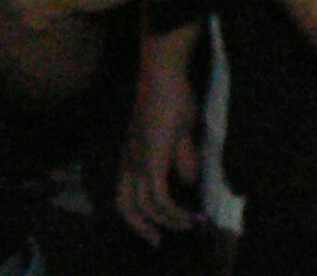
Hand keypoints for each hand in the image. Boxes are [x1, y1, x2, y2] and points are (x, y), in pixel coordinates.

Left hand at [117, 16, 207, 244]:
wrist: (163, 76)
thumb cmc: (172, 96)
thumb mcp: (180, 131)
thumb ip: (182, 156)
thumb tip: (190, 181)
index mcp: (132, 155)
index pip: (125, 193)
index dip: (137, 214)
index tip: (156, 227)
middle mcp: (129, 163)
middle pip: (125, 206)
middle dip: (142, 228)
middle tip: (159, 241)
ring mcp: (138, 162)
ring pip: (145, 206)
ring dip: (168, 221)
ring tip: (189, 226)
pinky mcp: (151, 161)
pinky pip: (159, 197)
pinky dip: (174, 210)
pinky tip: (190, 213)